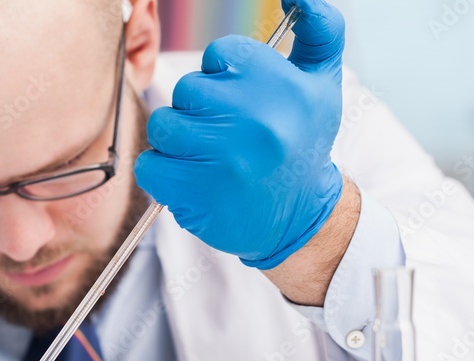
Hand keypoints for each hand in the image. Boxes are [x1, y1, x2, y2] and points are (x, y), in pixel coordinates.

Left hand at [134, 0, 345, 269]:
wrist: (299, 217)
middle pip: (188, 89)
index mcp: (284, 86)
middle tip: (224, 136)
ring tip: (206, 158)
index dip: (224, 79)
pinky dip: (162, 173)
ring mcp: (224, 158)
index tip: (242, 105)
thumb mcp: (323, 84)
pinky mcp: (197, 192)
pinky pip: (150, 164)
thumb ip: (320, 31)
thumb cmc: (303, 144)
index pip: (220, 53)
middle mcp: (257, 120)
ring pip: (164, 124)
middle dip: (199, 110)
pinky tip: (191, 180)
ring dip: (177, 141)